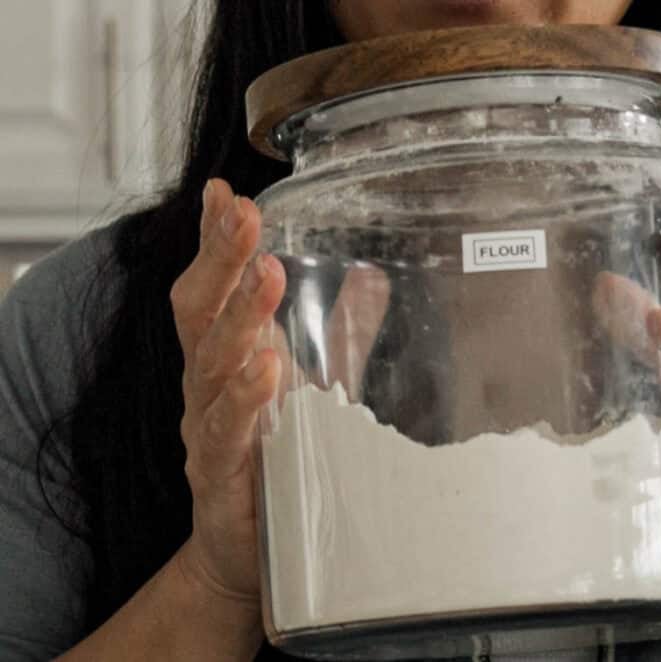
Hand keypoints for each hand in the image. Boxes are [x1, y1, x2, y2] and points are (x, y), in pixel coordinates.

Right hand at [170, 179, 392, 611]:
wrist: (245, 550)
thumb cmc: (274, 458)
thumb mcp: (315, 384)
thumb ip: (339, 332)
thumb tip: (371, 276)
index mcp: (225, 357)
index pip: (213, 286)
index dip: (216, 240)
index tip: (225, 192)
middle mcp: (206, 385)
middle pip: (201, 311)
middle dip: (221, 258)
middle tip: (245, 213)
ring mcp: (207, 428)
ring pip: (211, 365)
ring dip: (239, 316)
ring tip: (264, 274)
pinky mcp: (219, 474)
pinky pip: (226, 431)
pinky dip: (244, 398)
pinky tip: (264, 369)